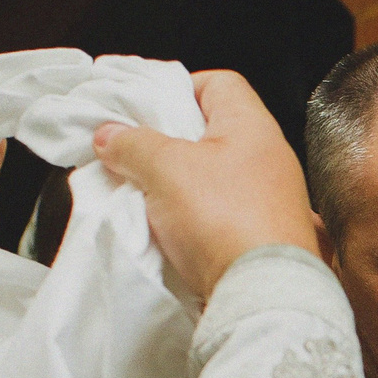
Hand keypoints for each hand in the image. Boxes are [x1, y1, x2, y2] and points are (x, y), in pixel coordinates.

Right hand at [92, 69, 317, 297]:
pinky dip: (187, 216)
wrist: (263, 294)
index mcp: (253, 126)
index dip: (177, 86)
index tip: (142, 107)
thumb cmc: (224, 220)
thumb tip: (109, 135)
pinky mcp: (260, 238)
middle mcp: (268, 159)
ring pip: (208, 176)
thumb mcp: (165, 169)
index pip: (218, 82)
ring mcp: (268, 201)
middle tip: (130, 153)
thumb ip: (133, 144)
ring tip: (140, 192)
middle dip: (164, 140)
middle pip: (208, 132)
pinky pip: (216, 214)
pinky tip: (162, 228)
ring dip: (172, 183)